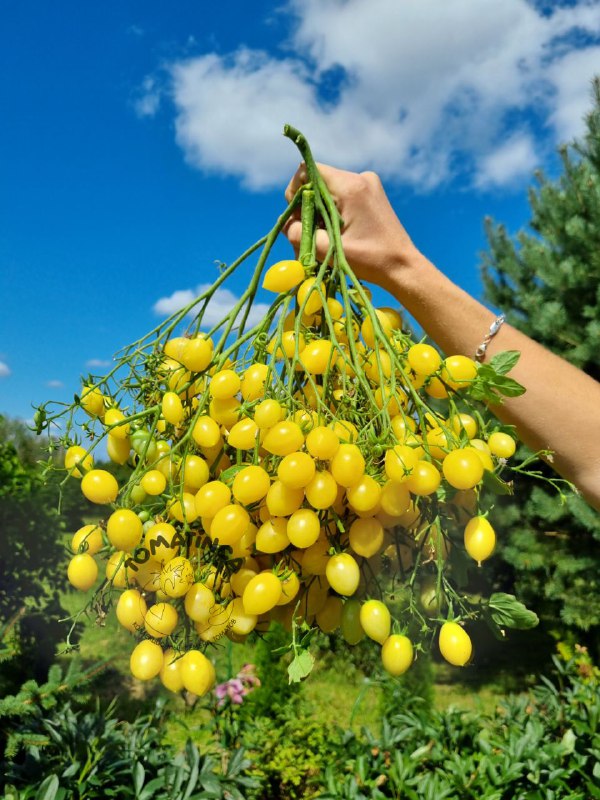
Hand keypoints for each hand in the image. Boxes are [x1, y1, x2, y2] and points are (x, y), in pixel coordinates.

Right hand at [284, 163, 420, 293]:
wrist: (403, 267)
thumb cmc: (371, 260)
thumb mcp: (328, 250)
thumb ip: (300, 234)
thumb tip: (287, 224)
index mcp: (351, 186)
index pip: (309, 171)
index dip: (295, 192)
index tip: (297, 217)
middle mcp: (360, 178)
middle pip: (317, 183)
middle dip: (306, 209)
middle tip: (306, 237)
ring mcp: (368, 184)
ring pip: (328, 192)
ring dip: (318, 215)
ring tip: (321, 241)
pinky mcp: (371, 194)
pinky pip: (341, 197)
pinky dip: (331, 214)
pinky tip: (335, 236)